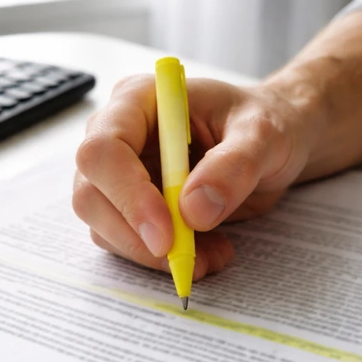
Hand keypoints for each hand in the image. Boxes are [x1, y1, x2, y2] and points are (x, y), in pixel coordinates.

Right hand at [73, 74, 315, 277]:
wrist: (271, 144)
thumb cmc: (265, 124)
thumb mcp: (264, 135)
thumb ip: (234, 166)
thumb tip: (193, 210)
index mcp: (138, 101)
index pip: (103, 150)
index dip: (128, 196)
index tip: (167, 235)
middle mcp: (118, 136)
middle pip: (91, 194)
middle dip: (136, 236)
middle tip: (188, 259)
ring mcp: (119, 175)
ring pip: (104, 227)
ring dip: (152, 255)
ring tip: (212, 254)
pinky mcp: (130, 208)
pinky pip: (127, 243)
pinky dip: (162, 260)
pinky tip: (205, 252)